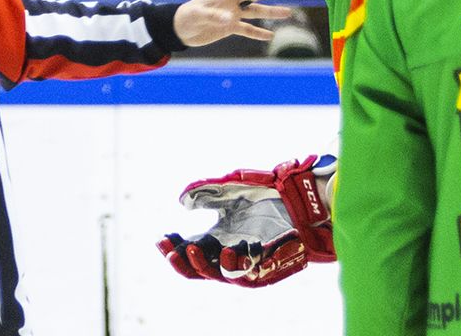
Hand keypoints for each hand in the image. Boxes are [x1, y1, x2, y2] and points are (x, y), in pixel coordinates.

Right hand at [157, 156, 335, 287]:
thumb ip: (206, 191)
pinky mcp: (266, 267)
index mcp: (217, 237)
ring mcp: (247, 261)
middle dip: (181, 262)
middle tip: (172, 249)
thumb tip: (181, 202)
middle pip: (198, 269)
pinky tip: (228, 251)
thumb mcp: (231, 186)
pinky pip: (246, 274)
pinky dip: (234, 265)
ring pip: (218, 275)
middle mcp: (228, 252)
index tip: (162, 238)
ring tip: (191, 250)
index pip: (189, 250)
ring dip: (202, 265)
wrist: (298, 193)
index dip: (173, 247)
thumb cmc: (266, 189)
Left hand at [173, 0, 291, 46]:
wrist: (180, 30)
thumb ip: (214, 15)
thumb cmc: (187, 16)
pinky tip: (269, 35)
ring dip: (271, 12)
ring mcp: (232, 15)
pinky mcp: (229, 28)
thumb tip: (229, 19)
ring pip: (256, 13)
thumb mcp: (199, 14)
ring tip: (288, 12)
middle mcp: (232, 3)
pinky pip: (247, 30)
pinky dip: (257, 33)